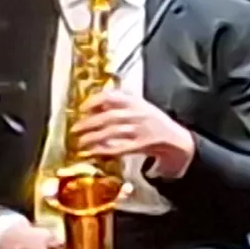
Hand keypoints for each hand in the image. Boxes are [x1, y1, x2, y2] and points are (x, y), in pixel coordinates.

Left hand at [71, 87, 195, 176]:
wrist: (175, 138)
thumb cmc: (150, 120)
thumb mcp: (139, 105)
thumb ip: (119, 102)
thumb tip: (92, 104)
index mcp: (136, 101)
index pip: (113, 96)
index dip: (95, 101)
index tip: (82, 108)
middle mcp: (137, 114)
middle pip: (108, 117)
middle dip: (89, 123)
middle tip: (74, 129)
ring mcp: (140, 130)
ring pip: (112, 133)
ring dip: (93, 138)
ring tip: (80, 142)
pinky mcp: (141, 145)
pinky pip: (119, 148)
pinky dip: (103, 150)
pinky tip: (91, 152)